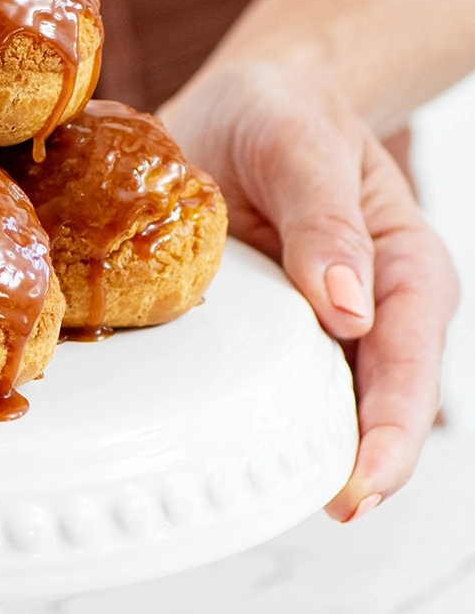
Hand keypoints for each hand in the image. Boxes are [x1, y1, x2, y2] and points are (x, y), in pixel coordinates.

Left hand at [161, 61, 457, 520]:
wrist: (244, 102)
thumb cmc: (284, 112)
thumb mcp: (301, 145)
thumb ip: (324, 220)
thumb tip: (350, 308)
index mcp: (403, 270)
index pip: (405, 366)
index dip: (388, 433)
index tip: (360, 486)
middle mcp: (368, 315)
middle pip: (373, 410)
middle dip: (356, 469)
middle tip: (325, 511)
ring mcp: (317, 334)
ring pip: (317, 412)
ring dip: (297, 456)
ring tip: (257, 503)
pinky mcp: (265, 339)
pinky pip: (259, 391)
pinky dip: (242, 423)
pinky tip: (209, 456)